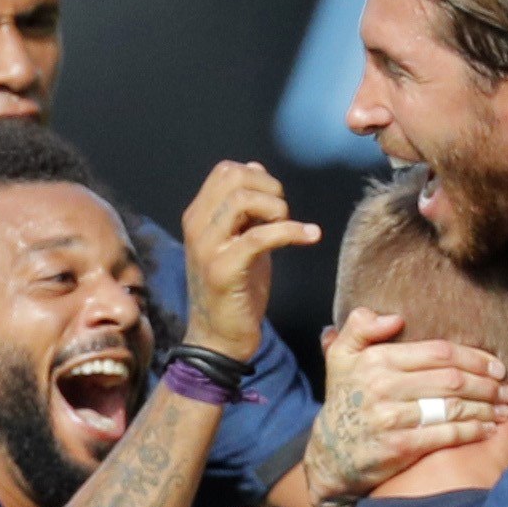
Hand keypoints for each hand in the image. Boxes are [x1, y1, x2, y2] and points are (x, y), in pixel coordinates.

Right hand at [180, 161, 320, 359]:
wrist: (219, 338)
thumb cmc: (234, 290)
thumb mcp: (240, 239)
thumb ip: (246, 208)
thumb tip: (256, 168)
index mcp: (198, 216)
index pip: (225, 171)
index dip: (258, 178)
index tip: (275, 202)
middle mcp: (196, 226)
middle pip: (233, 177)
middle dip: (269, 189)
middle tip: (283, 215)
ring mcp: (206, 247)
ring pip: (243, 200)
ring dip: (277, 209)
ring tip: (290, 229)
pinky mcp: (223, 269)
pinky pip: (261, 236)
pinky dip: (292, 232)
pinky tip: (310, 236)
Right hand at [302, 308, 507, 506]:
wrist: (330, 454)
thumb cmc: (346, 399)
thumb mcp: (341, 356)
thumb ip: (360, 327)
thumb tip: (394, 317)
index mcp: (376, 359)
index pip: (439, 353)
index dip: (474, 357)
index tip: (496, 365)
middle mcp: (383, 385)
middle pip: (452, 380)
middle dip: (487, 384)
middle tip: (507, 389)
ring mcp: (391, 417)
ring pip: (453, 406)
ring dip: (486, 407)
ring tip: (504, 408)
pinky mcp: (399, 446)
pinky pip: (445, 434)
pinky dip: (472, 431)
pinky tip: (488, 429)